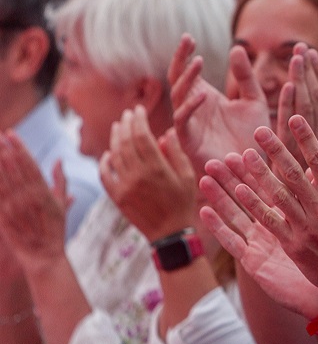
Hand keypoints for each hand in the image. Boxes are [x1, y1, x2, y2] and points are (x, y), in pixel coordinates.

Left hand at [0, 129, 67, 270]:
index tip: (11, 134)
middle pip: (13, 168)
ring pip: (1, 180)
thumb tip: (59, 160)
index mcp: (43, 192)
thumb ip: (60, 180)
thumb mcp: (61, 203)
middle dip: (3, 150)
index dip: (19, 148)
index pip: (29, 164)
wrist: (43, 256)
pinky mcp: (2, 217)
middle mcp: (28, 197)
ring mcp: (14, 208)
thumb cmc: (54, 229)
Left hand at [100, 106, 198, 240]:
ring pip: (114, 156)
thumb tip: (165, 133)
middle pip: (125, 142)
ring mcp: (124, 187)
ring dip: (114, 139)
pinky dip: (104, 162)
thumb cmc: (182, 202)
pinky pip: (104, 175)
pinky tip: (108, 153)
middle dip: (125, 124)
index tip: (138, 110)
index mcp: (156, 168)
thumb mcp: (187, 176)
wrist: (169, 233)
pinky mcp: (117, 197)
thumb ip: (175, 153)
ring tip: (117, 127)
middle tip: (127, 114)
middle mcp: (137, 175)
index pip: (141, 136)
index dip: (138, 120)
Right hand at [169, 35, 268, 171]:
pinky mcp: (189, 142)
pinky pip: (184, 122)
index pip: (187, 72)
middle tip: (186, 40)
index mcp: (204, 98)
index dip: (184, 54)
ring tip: (198, 61)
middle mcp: (193, 109)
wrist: (255, 168)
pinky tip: (203, 95)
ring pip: (178, 97)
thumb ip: (246, 77)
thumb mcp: (254, 101)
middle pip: (177, 79)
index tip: (188, 36)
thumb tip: (237, 47)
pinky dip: (190, 107)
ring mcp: (189, 125)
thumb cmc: (254, 137)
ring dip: (187, 79)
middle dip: (180, 60)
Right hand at [199, 161, 317, 318]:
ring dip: (221, 196)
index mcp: (289, 216)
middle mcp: (271, 228)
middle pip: (250, 198)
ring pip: (237, 215)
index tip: (248, 148)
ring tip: (207, 175)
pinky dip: (218, 227)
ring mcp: (261, 244)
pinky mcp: (254, 262)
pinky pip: (233, 243)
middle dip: (235, 177)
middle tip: (221, 157)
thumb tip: (315, 168)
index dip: (259, 169)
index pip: (271, 187)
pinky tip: (204, 210)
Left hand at [226, 115, 317, 293]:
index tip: (293, 118)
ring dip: (259, 174)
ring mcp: (304, 225)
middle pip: (292, 173)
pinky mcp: (293, 243)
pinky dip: (255, 205)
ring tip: (244, 155)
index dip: (305, 137)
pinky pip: (270, 221)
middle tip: (259, 131)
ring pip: (277, 194)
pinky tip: (240, 190)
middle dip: (275, 150)